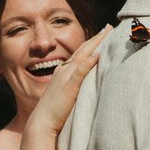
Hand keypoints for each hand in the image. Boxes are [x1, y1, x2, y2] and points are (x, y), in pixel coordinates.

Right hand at [20, 25, 111, 149]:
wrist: (41, 122)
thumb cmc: (53, 113)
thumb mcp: (64, 95)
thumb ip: (74, 87)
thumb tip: (86, 84)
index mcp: (63, 72)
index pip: (79, 54)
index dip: (91, 43)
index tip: (102, 34)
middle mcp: (64, 71)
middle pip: (83, 50)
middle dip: (96, 37)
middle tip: (108, 27)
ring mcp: (66, 77)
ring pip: (83, 55)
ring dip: (95, 43)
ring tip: (107, 33)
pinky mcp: (69, 86)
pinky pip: (80, 71)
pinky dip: (89, 61)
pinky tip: (98, 54)